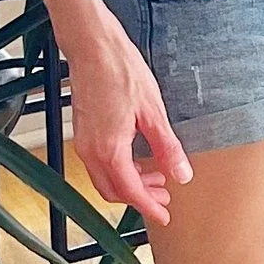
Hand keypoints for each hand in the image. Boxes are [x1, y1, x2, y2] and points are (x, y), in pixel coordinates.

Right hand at [60, 1, 185, 224]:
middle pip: (113, 191)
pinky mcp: (83, 132)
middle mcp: (90, 151)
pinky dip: (120, 169)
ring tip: (158, 177)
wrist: (92, 47)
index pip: (130, 192)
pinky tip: (140, 157)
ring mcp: (83, 142)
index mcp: (109, 150)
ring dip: (130, 183)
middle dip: (140, 198)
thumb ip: (167, 147)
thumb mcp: (153, 111)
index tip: (165, 216)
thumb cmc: (122, 72)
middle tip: (166, 196)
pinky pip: (100, 163)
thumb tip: (181, 175)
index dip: (149, 207)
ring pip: (104, 178)